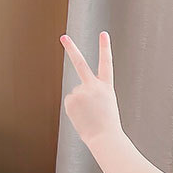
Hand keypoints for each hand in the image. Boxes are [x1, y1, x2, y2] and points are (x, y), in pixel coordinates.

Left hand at [60, 31, 121, 145]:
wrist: (105, 138)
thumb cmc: (108, 125)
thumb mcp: (105, 105)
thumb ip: (91, 94)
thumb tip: (74, 93)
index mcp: (107, 87)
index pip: (106, 63)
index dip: (105, 48)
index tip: (104, 33)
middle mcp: (93, 86)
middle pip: (80, 63)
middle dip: (71, 49)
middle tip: (63, 37)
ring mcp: (81, 92)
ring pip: (76, 94)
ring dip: (81, 105)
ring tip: (89, 116)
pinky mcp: (70, 100)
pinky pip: (70, 102)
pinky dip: (75, 110)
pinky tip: (82, 117)